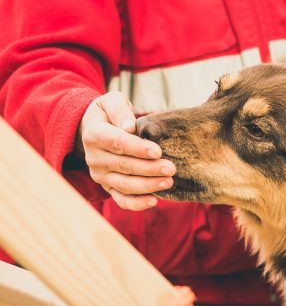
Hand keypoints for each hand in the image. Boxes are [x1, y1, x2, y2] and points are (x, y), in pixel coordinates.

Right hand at [77, 91, 174, 209]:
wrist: (95, 128)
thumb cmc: (109, 113)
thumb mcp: (111, 101)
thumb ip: (119, 109)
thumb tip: (129, 127)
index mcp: (94, 134)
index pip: (117, 143)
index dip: (137, 148)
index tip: (157, 151)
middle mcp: (94, 158)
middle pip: (124, 166)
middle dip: (149, 169)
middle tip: (171, 168)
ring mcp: (100, 175)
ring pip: (124, 185)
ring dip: (147, 186)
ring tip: (168, 182)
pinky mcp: (107, 186)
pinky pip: (121, 199)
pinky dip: (136, 204)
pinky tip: (154, 201)